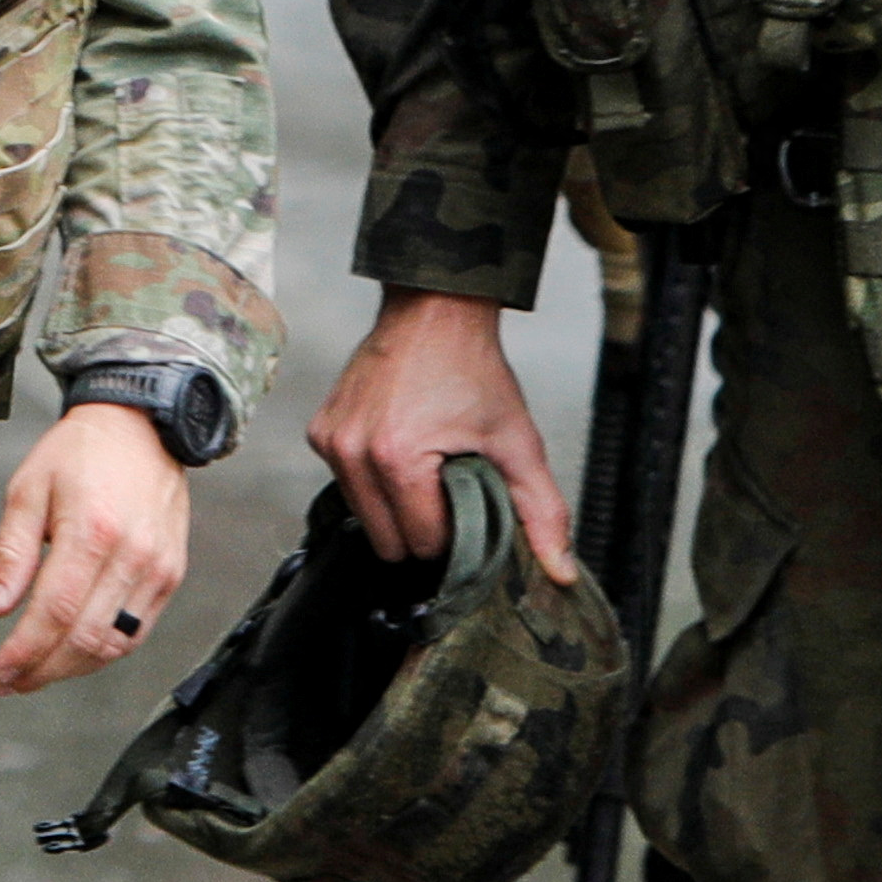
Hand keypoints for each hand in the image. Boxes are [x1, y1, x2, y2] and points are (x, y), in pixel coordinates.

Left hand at [0, 400, 188, 694]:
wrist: (141, 425)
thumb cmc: (80, 452)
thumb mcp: (27, 488)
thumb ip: (11, 551)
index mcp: (91, 530)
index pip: (56, 612)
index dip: (25, 651)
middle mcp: (132, 554)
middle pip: (86, 637)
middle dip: (42, 670)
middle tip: (9, 681)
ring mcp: (158, 567)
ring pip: (115, 644)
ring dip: (72, 668)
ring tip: (36, 673)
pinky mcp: (171, 573)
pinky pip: (138, 631)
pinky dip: (104, 652)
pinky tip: (75, 653)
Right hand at [310, 289, 580, 583]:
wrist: (433, 311)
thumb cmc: (471, 368)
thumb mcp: (517, 441)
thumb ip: (541, 511)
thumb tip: (561, 570)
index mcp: (397, 459)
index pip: (423, 543)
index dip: (453, 533)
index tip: (469, 502)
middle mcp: (353, 453)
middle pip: (388, 541)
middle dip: (422, 526)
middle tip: (449, 489)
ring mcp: (331, 442)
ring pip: (365, 518)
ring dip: (396, 506)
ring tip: (426, 466)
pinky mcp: (321, 432)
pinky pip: (349, 486)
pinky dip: (375, 481)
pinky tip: (402, 449)